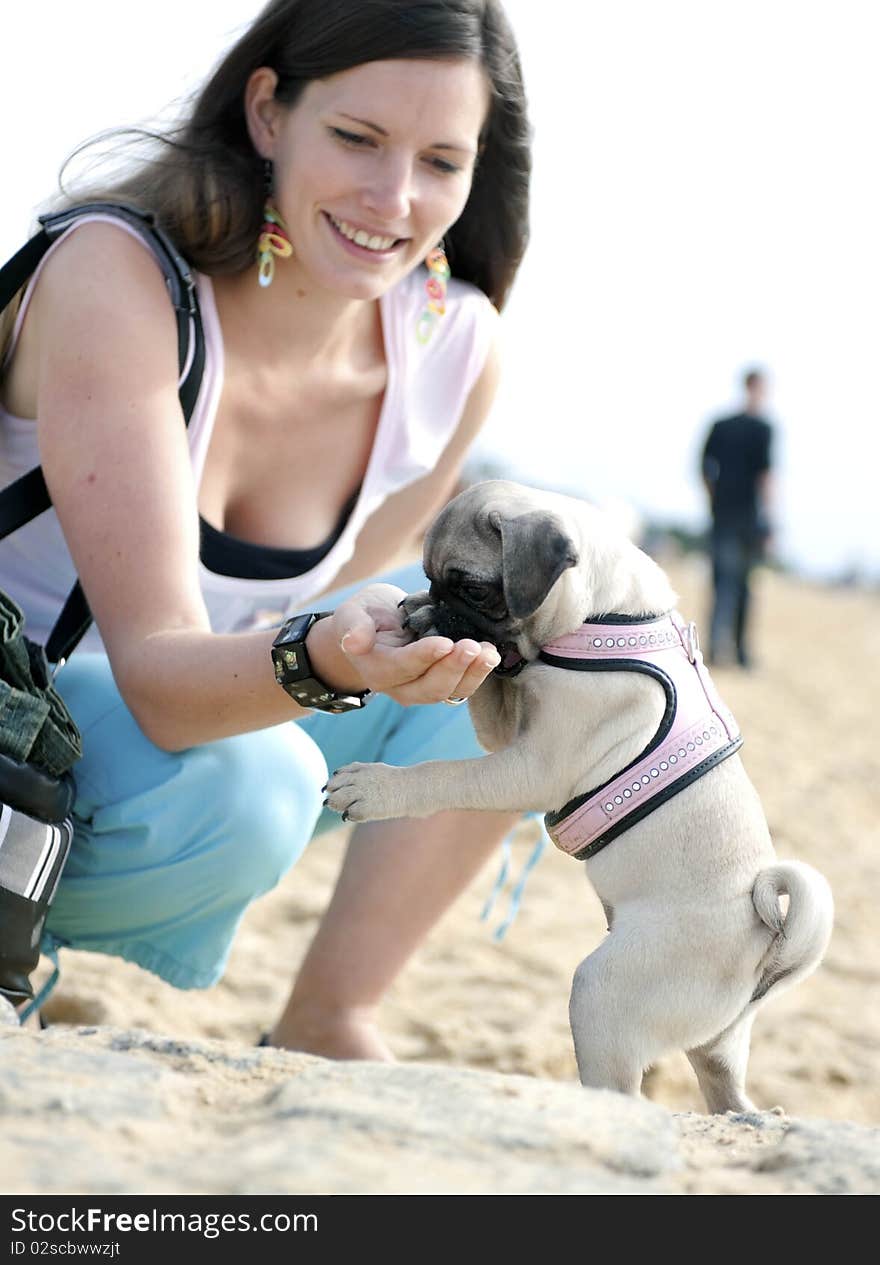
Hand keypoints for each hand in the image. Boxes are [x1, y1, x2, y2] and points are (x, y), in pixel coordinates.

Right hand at [309, 583, 500, 704]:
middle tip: (472, 646)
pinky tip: (491, 654)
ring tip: (489, 652)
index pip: (402, 667)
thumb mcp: (352, 612)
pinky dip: (478, 673)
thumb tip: (352, 642)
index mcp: (376, 669)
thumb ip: (353, 625)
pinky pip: (462, 687)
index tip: (445, 643)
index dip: (424, 657)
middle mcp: (400, 687)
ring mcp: (422, 689)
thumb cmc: (366, 616)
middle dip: (454, 668)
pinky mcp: (441, 684)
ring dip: (473, 673)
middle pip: (430, 687)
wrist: (377, 627)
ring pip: (450, 691)